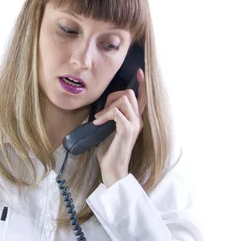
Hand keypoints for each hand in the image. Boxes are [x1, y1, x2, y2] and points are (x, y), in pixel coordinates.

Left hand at [92, 68, 145, 186]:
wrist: (112, 169)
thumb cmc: (109, 151)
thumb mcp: (109, 129)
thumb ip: (111, 117)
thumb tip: (104, 107)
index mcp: (135, 119)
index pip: (143, 98)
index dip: (142, 84)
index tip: (139, 72)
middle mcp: (138, 120)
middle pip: (130, 93)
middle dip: (112, 96)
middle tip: (102, 112)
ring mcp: (135, 124)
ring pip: (124, 99)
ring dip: (108, 106)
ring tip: (99, 119)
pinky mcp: (128, 129)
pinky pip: (116, 111)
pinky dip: (104, 115)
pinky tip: (98, 124)